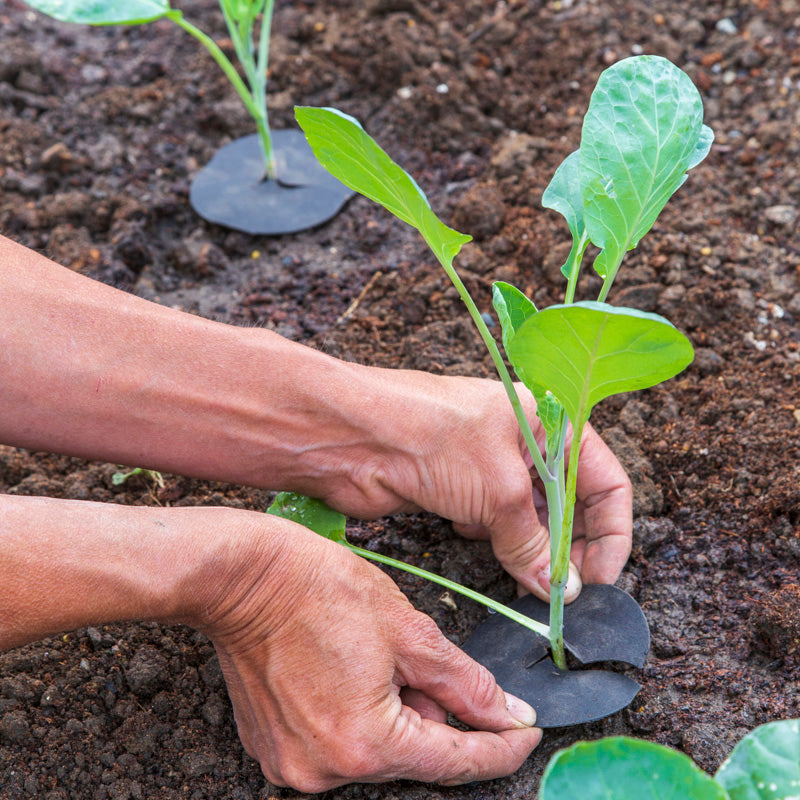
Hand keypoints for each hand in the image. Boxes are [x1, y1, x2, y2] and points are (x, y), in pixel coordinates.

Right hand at [193, 515, 540, 791]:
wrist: (243, 577)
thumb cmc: (319, 591)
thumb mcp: (408, 631)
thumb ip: (465, 684)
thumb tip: (506, 715)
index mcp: (366, 745)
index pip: (455, 763)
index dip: (499, 749)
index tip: (525, 734)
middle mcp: (325, 771)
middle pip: (411, 757)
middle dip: (434, 716)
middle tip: (425, 665)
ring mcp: (292, 764)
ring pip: (374, 751)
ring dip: (394, 715)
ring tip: (377, 659)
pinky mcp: (272, 748)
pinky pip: (335, 746)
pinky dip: (357, 718)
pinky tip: (350, 672)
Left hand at [308, 370, 631, 603]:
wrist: (352, 436)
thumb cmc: (431, 436)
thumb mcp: (499, 488)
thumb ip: (533, 542)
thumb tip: (560, 588)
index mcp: (549, 420)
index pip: (605, 479)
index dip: (610, 531)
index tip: (604, 578)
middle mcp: (523, 441)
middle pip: (569, 503)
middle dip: (570, 548)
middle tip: (566, 591)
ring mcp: (488, 466)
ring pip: (528, 519)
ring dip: (532, 551)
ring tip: (529, 580)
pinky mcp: (457, 490)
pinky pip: (492, 525)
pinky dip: (496, 543)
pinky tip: (480, 543)